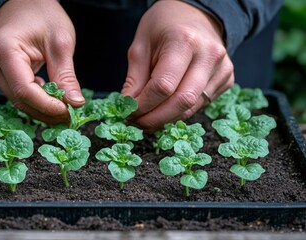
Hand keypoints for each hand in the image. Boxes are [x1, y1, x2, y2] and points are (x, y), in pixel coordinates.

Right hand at [0, 0, 83, 124]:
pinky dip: (33, 99)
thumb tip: (75, 105)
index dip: (46, 106)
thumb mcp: (60, 42)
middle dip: (45, 111)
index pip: (24, 89)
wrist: (21, 0)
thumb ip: (66, 76)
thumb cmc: (42, 13)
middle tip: (69, 117)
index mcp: (3, 48)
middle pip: (18, 98)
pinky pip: (13, 91)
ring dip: (40, 108)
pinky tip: (49, 99)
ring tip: (63, 110)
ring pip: (15, 98)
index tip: (68, 113)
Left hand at [121, 0, 233, 131]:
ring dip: (167, 119)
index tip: (129, 112)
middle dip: (156, 118)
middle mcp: (209, 55)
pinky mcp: (227, 79)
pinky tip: (166, 108)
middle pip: (182, 101)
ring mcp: (222, 68)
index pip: (163, 86)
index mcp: (184, 41)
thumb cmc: (163, 27)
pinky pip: (201, 105)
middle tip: (138, 123)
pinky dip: (180, 112)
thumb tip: (129, 107)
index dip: (144, 105)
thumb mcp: (140, 45)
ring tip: (148, 118)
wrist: (194, 14)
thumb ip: (135, 78)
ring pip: (192, 108)